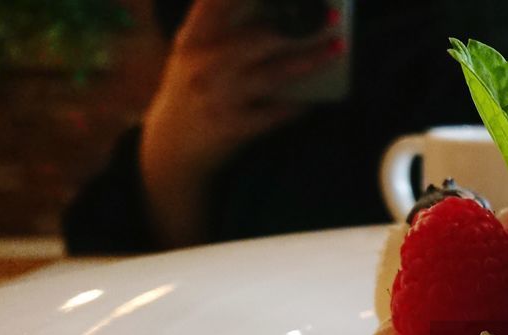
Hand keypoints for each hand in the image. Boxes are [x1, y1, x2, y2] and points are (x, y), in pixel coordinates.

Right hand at [140, 0, 343, 246]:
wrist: (171, 147)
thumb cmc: (192, 91)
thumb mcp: (193, 55)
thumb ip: (221, 30)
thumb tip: (280, 12)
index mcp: (192, 39)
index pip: (215, 2)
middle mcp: (203, 64)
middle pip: (258, 38)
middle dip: (297, 27)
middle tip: (329, 19)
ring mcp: (219, 96)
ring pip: (274, 74)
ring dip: (310, 60)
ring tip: (336, 49)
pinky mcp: (234, 126)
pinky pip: (278, 112)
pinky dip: (300, 104)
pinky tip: (315, 96)